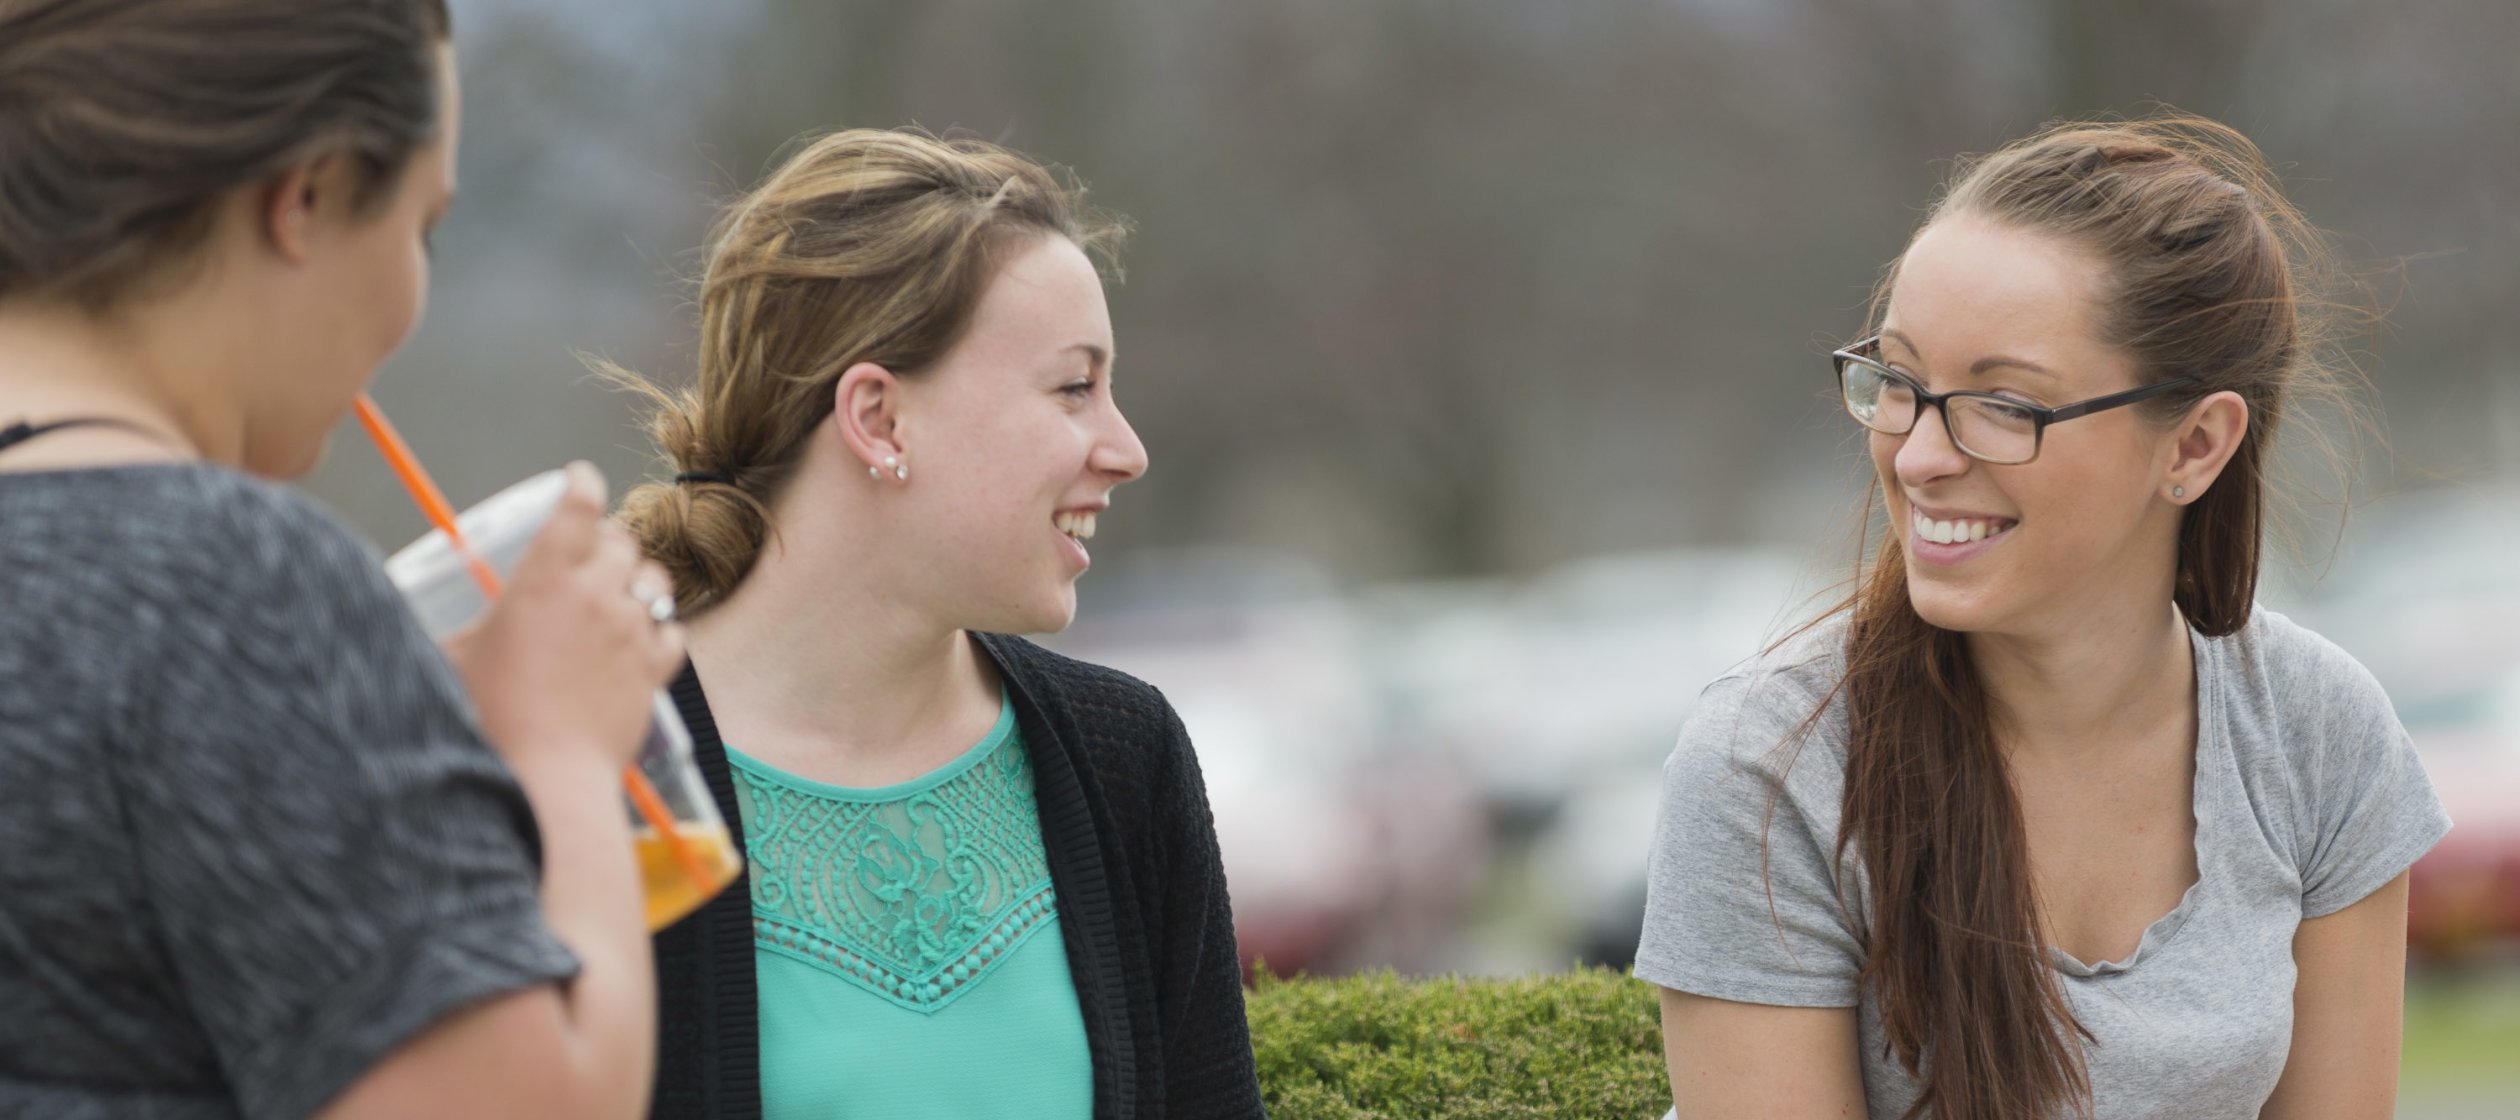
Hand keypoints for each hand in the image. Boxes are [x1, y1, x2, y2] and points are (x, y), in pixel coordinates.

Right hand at [442, 461, 684, 767]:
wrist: (546, 777)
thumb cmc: (489, 719)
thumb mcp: (453, 659)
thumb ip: (456, 628)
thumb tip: (430, 621)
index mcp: (544, 579)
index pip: (577, 507)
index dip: (582, 484)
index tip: (580, 479)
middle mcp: (597, 594)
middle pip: (620, 540)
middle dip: (606, 540)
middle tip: (589, 556)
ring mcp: (632, 630)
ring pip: (654, 581)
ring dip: (637, 580)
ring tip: (619, 595)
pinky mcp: (655, 668)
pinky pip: (673, 631)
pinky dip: (660, 629)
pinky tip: (643, 639)